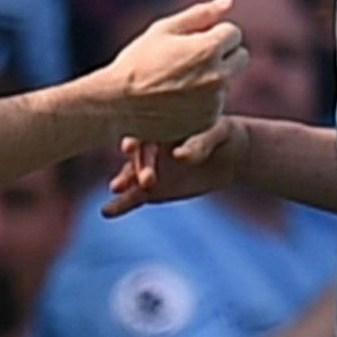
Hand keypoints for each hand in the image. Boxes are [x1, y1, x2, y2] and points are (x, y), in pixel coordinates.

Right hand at [102, 117, 248, 217]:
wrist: (229, 155)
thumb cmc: (220, 134)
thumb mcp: (215, 133)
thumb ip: (197, 144)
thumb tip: (179, 156)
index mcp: (158, 124)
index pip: (142, 131)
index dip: (135, 139)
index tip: (129, 147)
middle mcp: (147, 146)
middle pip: (138, 157)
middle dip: (139, 167)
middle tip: (147, 180)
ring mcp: (147, 168)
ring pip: (131, 176)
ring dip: (123, 181)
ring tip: (116, 188)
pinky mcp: (151, 190)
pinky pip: (133, 197)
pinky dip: (120, 205)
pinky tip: (106, 212)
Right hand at [103, 0, 247, 142]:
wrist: (117, 104)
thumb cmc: (137, 62)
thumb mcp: (164, 30)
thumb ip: (200, 14)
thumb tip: (227, 1)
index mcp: (209, 50)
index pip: (233, 33)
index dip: (212, 33)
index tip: (191, 40)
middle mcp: (219, 77)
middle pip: (241, 58)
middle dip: (223, 54)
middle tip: (192, 58)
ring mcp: (215, 102)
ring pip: (226, 81)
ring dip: (211, 78)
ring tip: (176, 81)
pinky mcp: (208, 121)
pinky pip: (215, 104)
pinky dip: (202, 100)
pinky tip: (177, 99)